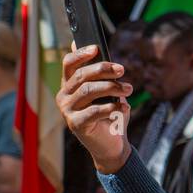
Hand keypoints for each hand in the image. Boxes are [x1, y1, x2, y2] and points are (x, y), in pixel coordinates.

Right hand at [57, 45, 132, 174]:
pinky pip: (94, 110)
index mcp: (69, 85)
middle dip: (104, 69)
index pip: (69, 63)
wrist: (111, 144)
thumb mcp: (106, 91)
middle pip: (82, 75)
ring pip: (89, 90)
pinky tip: (124, 108)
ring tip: (128, 89)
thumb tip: (93, 48)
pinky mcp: (75, 124)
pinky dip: (112, 108)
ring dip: (112, 87)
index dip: (81, 54)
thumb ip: (100, 73)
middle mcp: (63, 96)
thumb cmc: (109, 115)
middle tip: (122, 70)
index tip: (96, 48)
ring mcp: (67, 110)